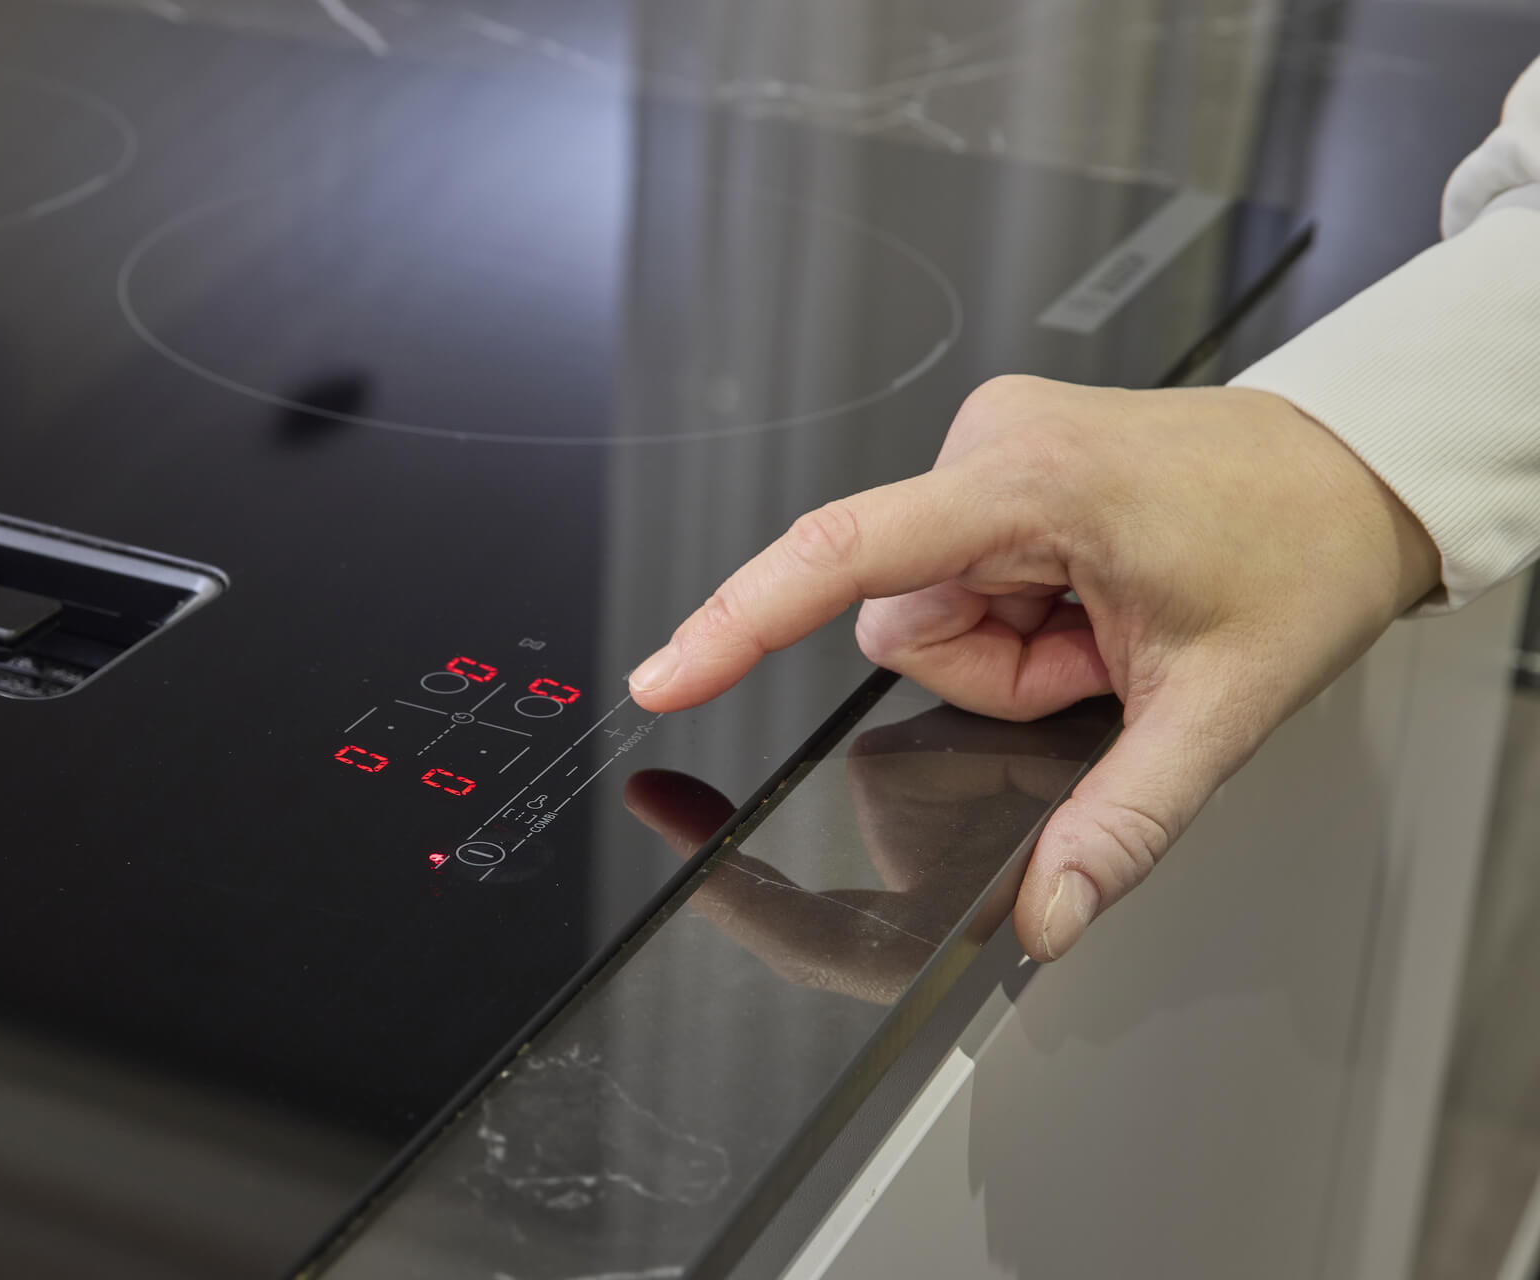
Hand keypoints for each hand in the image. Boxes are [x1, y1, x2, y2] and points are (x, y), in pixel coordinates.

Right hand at [627, 377, 1440, 960]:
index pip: (846, 558)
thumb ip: (1122, 821)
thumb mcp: (1219, 707)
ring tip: (1107, 624)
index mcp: (1031, 484)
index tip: (668, 677)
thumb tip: (1045, 915)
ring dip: (1008, 647)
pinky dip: (1017, 613)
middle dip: (991, 672)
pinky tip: (1092, 595)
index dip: (739, 621)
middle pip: (903, 620)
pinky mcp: (996, 462)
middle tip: (1100, 658)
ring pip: (929, 606)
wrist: (1357, 470)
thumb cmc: (1301, 549)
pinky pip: (958, 575)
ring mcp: (991, 448)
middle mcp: (991, 445)